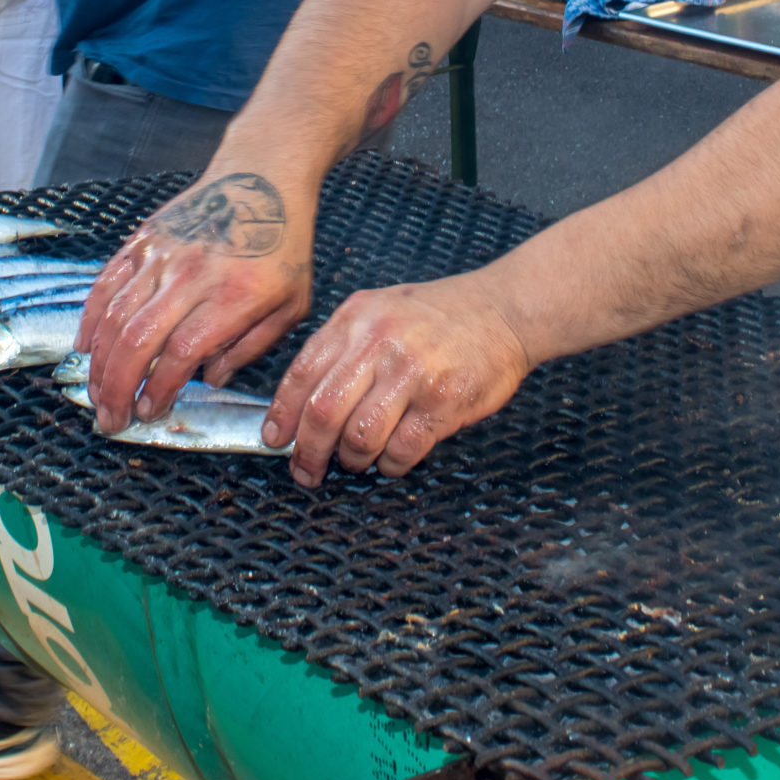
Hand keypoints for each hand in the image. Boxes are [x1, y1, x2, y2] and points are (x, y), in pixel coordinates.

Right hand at [76, 170, 316, 432]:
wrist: (263, 176)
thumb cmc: (284, 243)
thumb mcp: (292, 304)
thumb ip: (252, 346)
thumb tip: (211, 380)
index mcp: (233, 296)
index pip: (182, 353)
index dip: (159, 389)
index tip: (150, 412)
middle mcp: (191, 276)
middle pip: (137, 340)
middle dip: (117, 387)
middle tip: (110, 418)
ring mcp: (162, 255)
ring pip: (114, 316)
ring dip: (99, 361)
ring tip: (96, 393)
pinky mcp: (144, 240)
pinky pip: (106, 284)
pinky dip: (90, 319)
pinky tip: (84, 347)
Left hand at [264, 280, 531, 487]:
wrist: (504, 309)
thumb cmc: (439, 315)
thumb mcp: (379, 310)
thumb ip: (341, 346)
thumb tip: (301, 402)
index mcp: (356, 319)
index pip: (302, 373)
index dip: (282, 414)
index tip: (275, 439)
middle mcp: (379, 343)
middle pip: (324, 411)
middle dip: (308, 451)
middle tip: (307, 470)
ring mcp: (412, 373)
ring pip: (360, 436)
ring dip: (352, 460)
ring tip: (356, 461)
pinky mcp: (443, 402)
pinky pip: (402, 450)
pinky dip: (390, 465)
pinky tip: (392, 459)